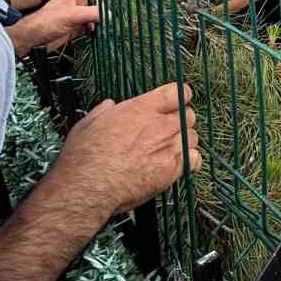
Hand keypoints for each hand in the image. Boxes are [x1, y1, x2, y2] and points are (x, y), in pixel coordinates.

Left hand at [38, 0, 102, 39]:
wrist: (33, 40)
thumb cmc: (44, 23)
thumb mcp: (71, 15)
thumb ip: (91, 13)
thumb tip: (108, 14)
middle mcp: (74, 5)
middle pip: (93, 2)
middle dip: (102, 8)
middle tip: (111, 15)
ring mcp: (74, 17)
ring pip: (92, 16)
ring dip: (99, 21)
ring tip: (104, 26)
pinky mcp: (73, 29)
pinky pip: (88, 28)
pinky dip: (94, 31)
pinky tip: (96, 34)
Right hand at [50, 82, 198, 218]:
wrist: (89, 187)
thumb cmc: (85, 157)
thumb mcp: (88, 123)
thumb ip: (104, 112)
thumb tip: (109, 107)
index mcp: (141, 109)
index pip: (177, 93)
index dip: (179, 96)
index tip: (177, 101)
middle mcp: (159, 126)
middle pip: (188, 115)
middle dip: (182, 120)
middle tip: (170, 128)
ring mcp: (168, 148)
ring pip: (193, 137)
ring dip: (185, 140)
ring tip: (171, 147)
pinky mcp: (172, 171)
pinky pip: (194, 159)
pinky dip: (191, 160)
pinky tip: (180, 163)